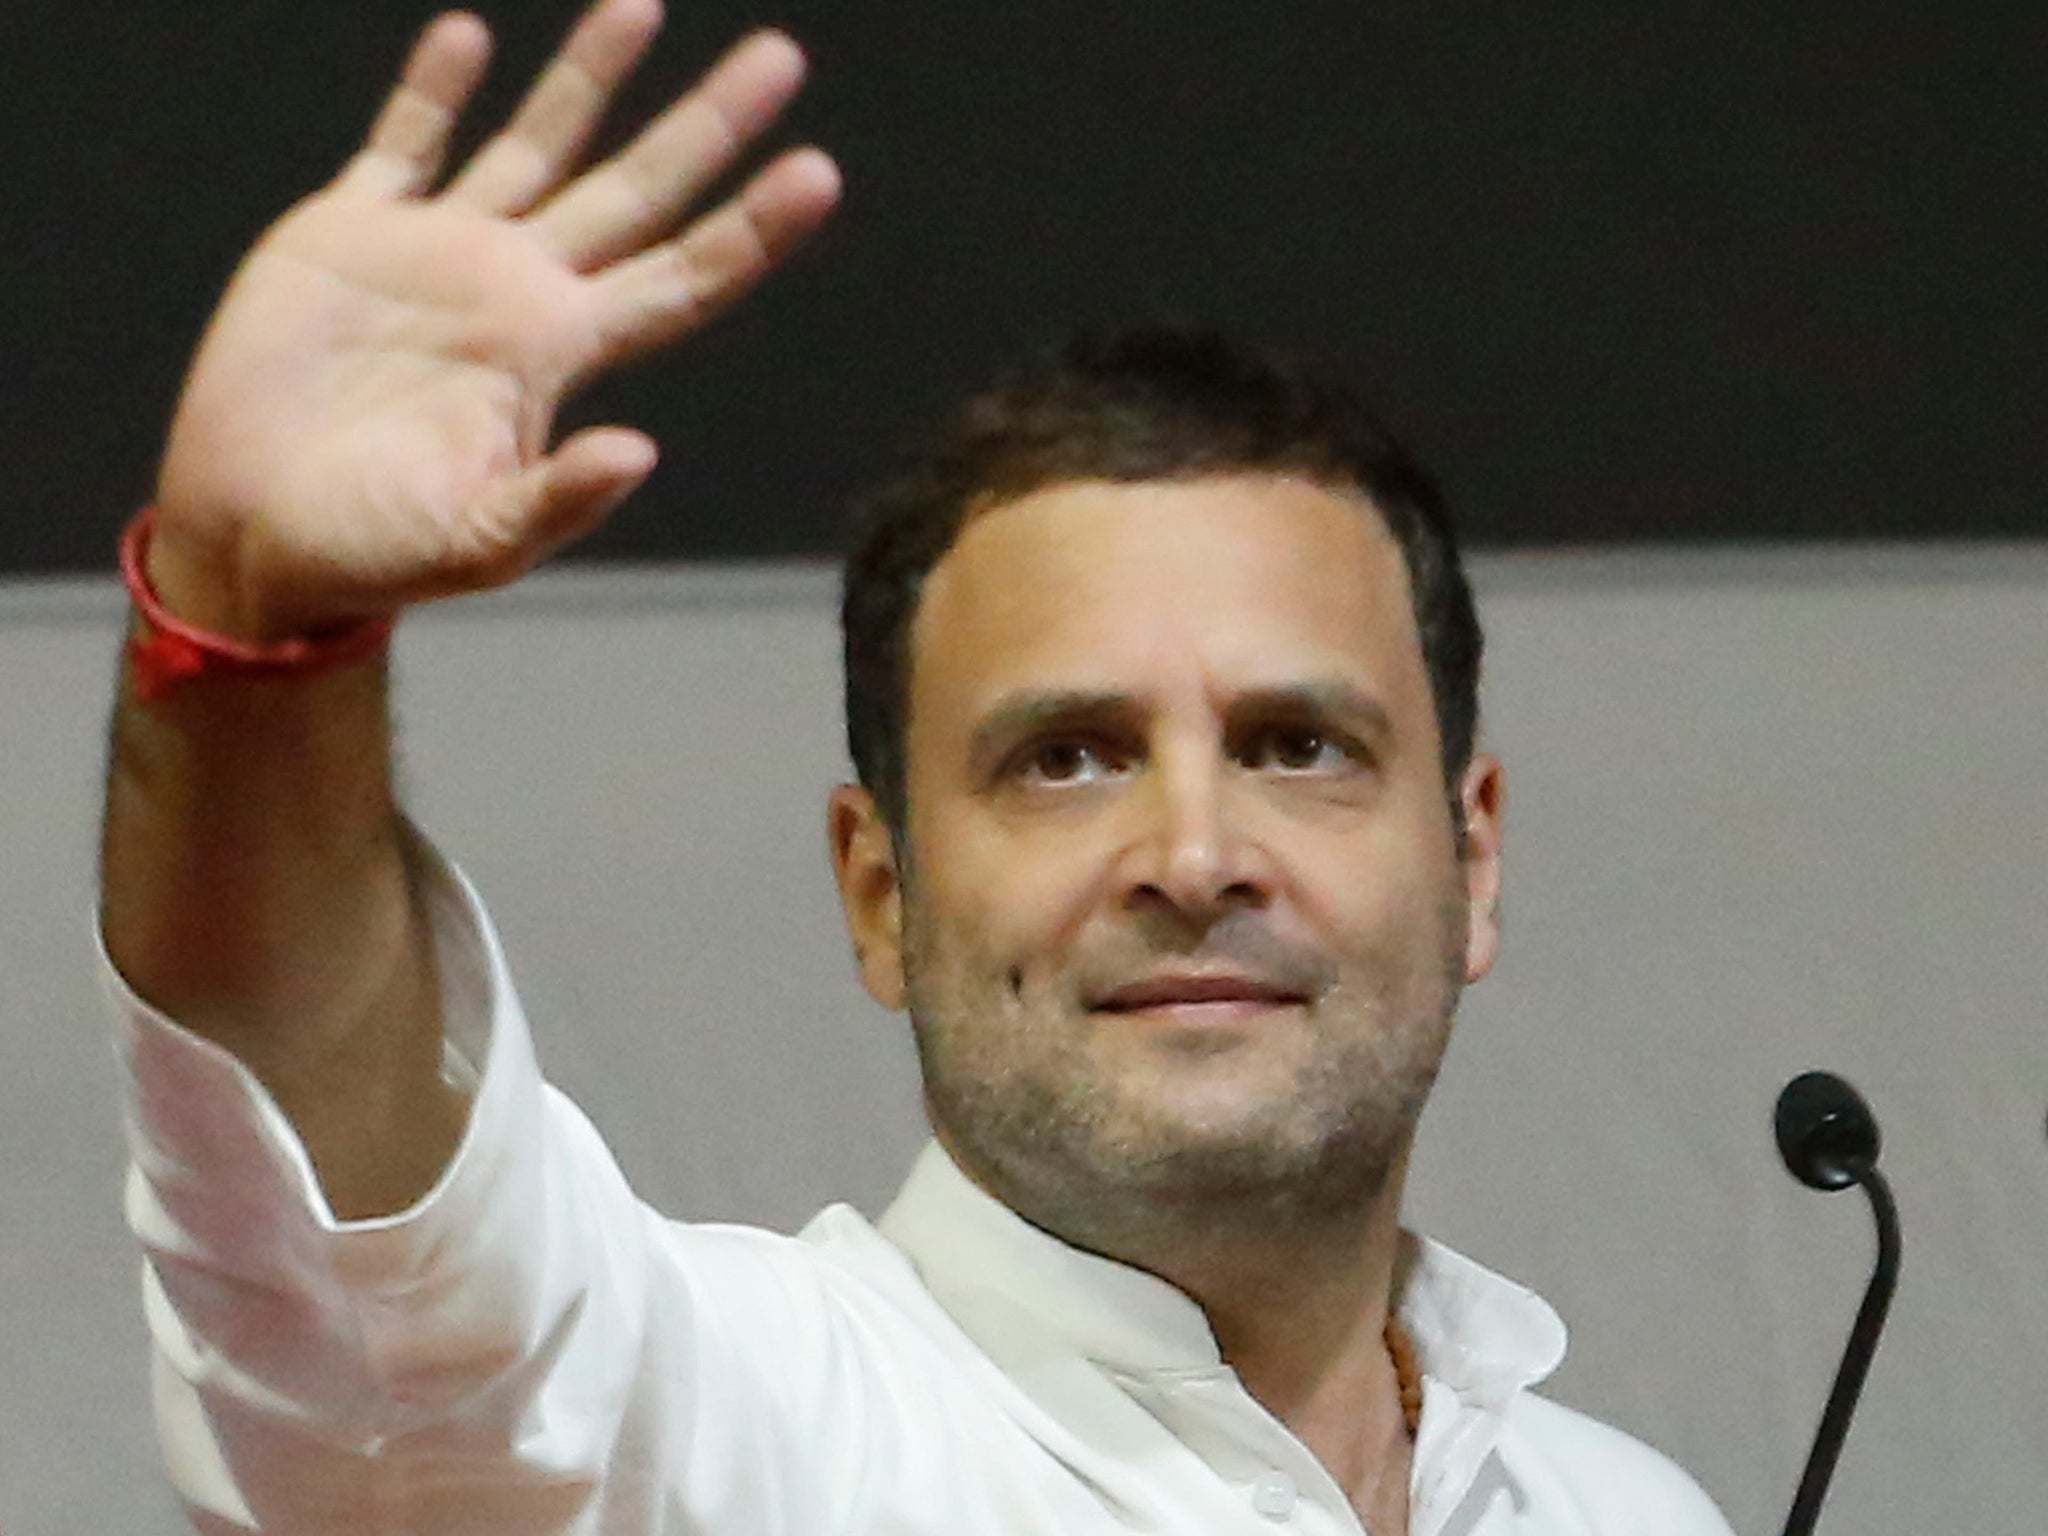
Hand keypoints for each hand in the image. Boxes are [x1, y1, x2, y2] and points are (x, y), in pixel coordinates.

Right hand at [151, 0, 839, 638]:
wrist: (256, 536)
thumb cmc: (372, 556)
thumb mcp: (477, 542)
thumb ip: (558, 502)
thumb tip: (640, 452)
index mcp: (556, 354)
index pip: (682, 278)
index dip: (751, 228)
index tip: (818, 171)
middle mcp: (516, 291)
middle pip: (637, 192)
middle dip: (707, 126)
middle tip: (781, 56)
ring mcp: (435, 255)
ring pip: (535, 145)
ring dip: (586, 78)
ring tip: (640, 4)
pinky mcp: (346, 235)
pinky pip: (402, 145)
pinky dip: (433, 91)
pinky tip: (471, 37)